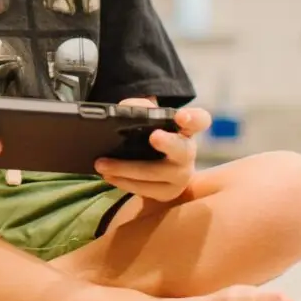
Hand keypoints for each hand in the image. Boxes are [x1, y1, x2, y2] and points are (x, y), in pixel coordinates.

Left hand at [93, 98, 210, 202]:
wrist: (158, 166)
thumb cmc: (151, 136)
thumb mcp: (147, 119)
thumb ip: (138, 108)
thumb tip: (125, 108)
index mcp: (186, 130)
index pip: (199, 120)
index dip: (193, 118)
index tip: (181, 115)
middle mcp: (187, 153)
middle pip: (182, 150)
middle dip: (168, 143)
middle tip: (154, 136)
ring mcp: (180, 176)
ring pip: (155, 173)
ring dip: (125, 168)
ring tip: (101, 163)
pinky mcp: (167, 193)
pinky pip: (145, 190)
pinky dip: (123, 182)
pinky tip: (107, 176)